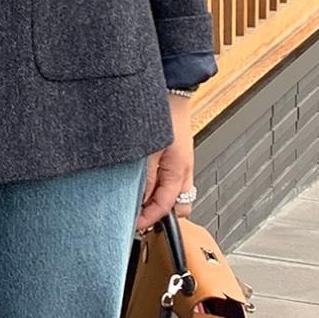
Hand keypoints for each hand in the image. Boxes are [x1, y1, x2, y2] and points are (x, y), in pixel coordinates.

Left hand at [136, 93, 195, 230]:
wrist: (171, 93)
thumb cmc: (162, 116)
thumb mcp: (148, 151)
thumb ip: (147, 178)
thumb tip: (141, 201)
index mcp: (179, 171)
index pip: (167, 207)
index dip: (149, 219)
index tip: (134, 224)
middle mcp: (184, 171)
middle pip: (178, 207)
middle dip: (160, 215)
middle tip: (138, 215)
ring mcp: (182, 165)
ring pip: (175, 195)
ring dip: (158, 201)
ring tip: (138, 200)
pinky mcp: (176, 158)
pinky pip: (171, 182)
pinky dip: (159, 188)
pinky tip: (144, 183)